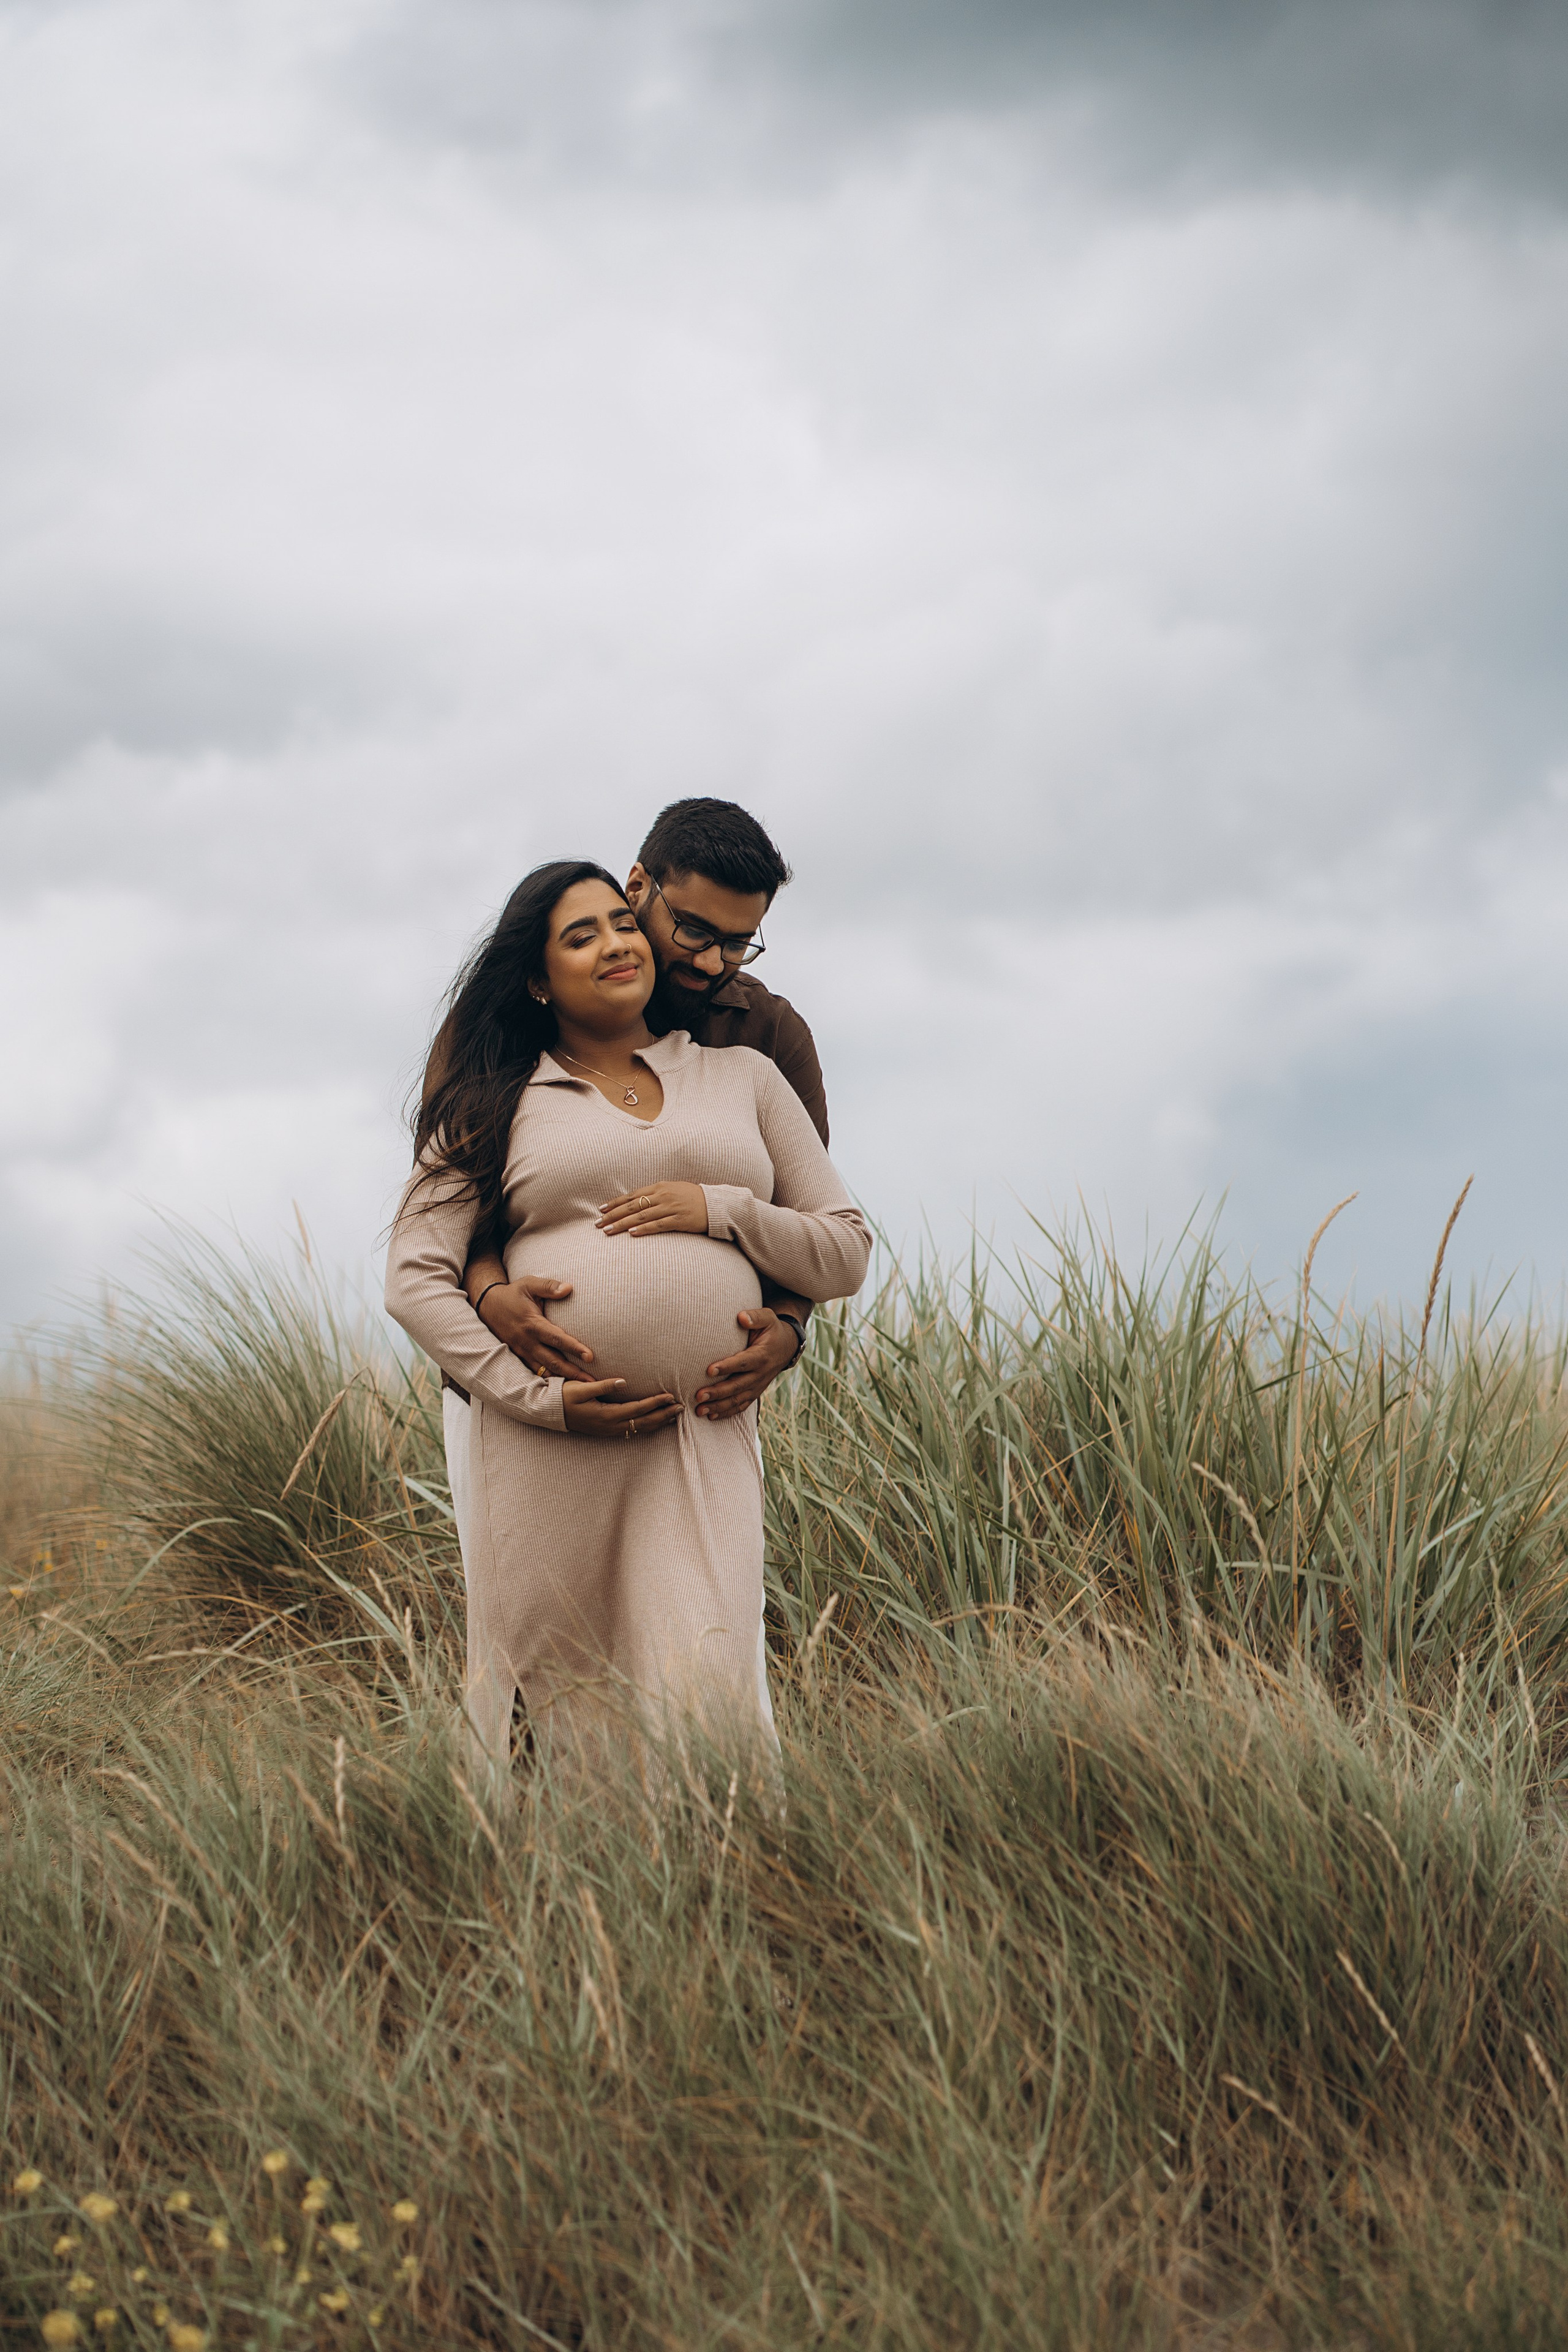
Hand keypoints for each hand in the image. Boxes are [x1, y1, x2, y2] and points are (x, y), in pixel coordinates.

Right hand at [477, 1276, 594, 1378]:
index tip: (590, 1357)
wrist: (487, 1306)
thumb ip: (548, 1286)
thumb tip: (569, 1288)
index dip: (574, 1348)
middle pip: (553, 1361)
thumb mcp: (528, 1284)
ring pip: (544, 1370)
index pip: (557, 1339)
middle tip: (592, 1382)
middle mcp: (527, 1341)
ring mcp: (522, 1351)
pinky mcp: (519, 1355)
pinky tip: (561, 1386)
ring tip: (581, 1387)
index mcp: (532, 1324)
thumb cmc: (512, 1294)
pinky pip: (535, 1370)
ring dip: (562, 1378)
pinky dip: (548, 1378)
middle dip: (573, 1372)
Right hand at [562, 1378, 681, 1437]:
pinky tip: (655, 1422)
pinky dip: (647, 1426)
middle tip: (681, 1408)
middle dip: (663, 1415)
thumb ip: (604, 1386)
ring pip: (639, 1429)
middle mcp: (610, 1426)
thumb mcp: (582, 1388)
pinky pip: (632, 1430)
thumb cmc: (564, 1397)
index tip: (670, 1396)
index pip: (638, 1409)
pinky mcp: (607, 1430)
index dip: (655, 1403)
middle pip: (643, 1423)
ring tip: (674, 1416)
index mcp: (606, 1415)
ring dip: (658, 1422)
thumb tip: (624, 1382)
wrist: (549, 1413)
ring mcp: (609, 1430)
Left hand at [596, 1182, 708, 1237]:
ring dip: (622, 1223)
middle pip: (633, 1206)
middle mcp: (663, 1195)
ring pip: (641, 1216)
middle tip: (598, 1223)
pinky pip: (658, 1225)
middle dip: (613, 1214)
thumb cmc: (693, 1198)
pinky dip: (644, 1229)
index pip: (632, 1195)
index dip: (615, 1202)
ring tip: (608, 1230)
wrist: (716, 1204)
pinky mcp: (679, 1220)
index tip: (601, 1209)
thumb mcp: (673, 1190)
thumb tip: (636, 1202)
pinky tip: (631, 1233)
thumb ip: (656, 1194)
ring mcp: (671, 1208)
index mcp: (660, 1186)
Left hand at [694, 1308, 799, 1420]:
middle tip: (698, 1396)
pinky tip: (712, 1416)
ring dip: (719, 1406)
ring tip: (700, 1410)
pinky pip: (742, 1405)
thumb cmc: (771, 1330)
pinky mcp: (755, 1392)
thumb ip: (755, 1317)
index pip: (742, 1363)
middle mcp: (761, 1373)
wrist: (786, 1346)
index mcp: (762, 1355)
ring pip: (738, 1399)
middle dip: (718, 1392)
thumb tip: (741, 1317)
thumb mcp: (767, 1318)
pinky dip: (728, 1412)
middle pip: (737, 1385)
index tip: (709, 1370)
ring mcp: (758, 1385)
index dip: (727, 1367)